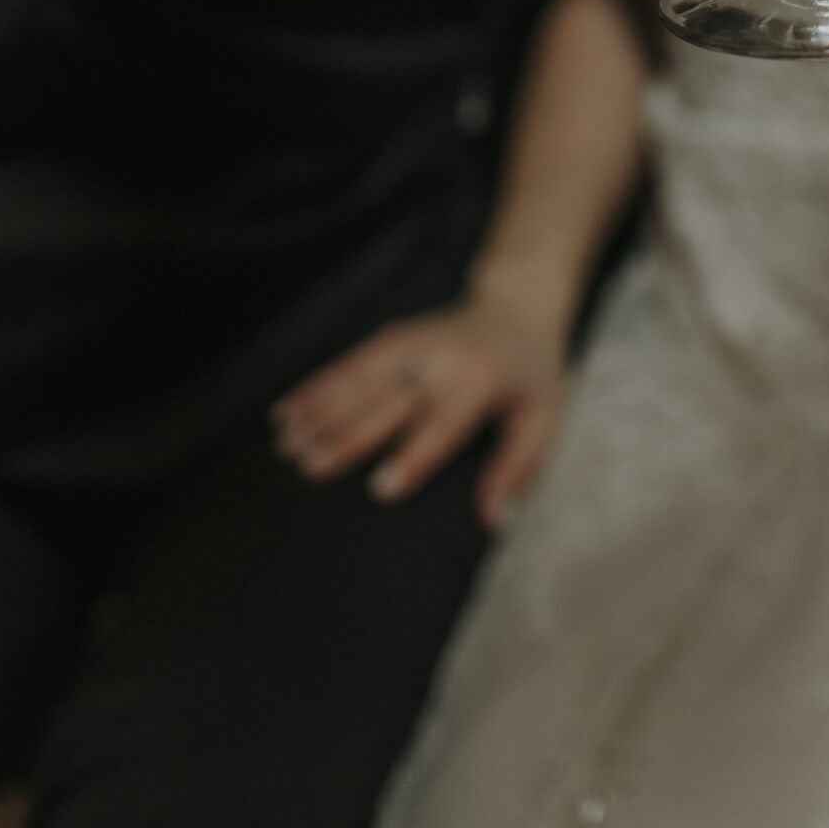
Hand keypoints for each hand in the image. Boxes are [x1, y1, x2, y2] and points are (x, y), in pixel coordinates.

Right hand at [269, 283, 567, 530]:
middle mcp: (441, 358)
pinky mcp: (392, 336)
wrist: (518, 306)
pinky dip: (315, 385)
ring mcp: (412, 342)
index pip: (442, 424)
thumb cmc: (532, 377)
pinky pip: (348, 361)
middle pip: (388, 399)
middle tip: (310, 468)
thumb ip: (519, 469)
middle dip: (348, 434)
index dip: (412, 456)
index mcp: (480, 381)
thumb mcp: (543, 420)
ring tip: (286, 444)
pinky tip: (285, 410)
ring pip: (359, 377)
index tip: (381, 489)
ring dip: (320, 409)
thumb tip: (494, 521)